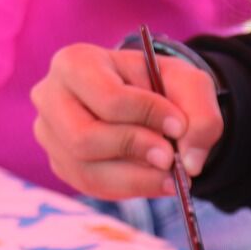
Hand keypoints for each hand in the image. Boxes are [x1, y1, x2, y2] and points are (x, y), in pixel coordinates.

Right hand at [32, 42, 223, 200]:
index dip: (148, 116)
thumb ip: (201, 116)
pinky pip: (89, 185)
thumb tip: (189, 163)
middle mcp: (49, 97)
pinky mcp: (59, 161)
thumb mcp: (189, 84)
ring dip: (135, 177)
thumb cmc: (159, 85)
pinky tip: (153, 180)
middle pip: (84, 138)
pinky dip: (128, 187)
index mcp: (75, 62)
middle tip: (170, 159)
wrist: (141, 98)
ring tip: (169, 175)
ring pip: (86, 169)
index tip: (180, 125)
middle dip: (134, 150)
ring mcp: (49, 133)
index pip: (109, 99)